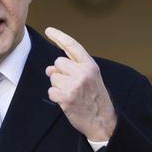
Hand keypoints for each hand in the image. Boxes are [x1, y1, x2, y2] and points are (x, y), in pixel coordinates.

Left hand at [45, 27, 116, 141]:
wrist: (102, 121)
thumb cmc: (95, 98)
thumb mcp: (89, 78)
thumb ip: (72, 69)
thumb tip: (49, 69)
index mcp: (90, 65)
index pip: (72, 46)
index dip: (59, 36)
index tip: (49, 30)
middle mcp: (83, 73)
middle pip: (58, 62)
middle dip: (60, 72)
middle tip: (71, 84)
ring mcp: (74, 85)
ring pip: (53, 77)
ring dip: (57, 86)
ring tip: (71, 93)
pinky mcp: (66, 97)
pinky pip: (51, 91)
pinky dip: (55, 97)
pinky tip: (66, 101)